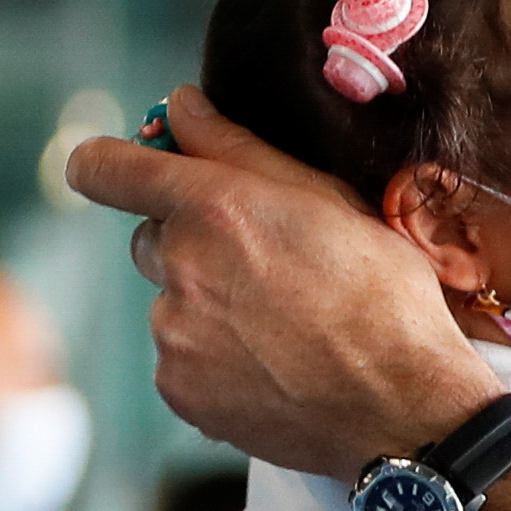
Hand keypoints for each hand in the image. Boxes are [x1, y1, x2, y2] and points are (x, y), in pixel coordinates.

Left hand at [63, 86, 501, 478]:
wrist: (402, 403)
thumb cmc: (384, 296)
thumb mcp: (333, 203)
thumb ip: (241, 149)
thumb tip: (182, 106)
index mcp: (218, 207)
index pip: (108, 169)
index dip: (110, 163)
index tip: (123, 171)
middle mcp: (181, 266)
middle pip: (153, 239)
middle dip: (196, 244)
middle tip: (270, 266)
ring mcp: (174, 333)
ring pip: (172, 303)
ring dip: (212, 306)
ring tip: (287, 325)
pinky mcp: (178, 389)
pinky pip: (182, 358)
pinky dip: (217, 358)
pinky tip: (276, 363)